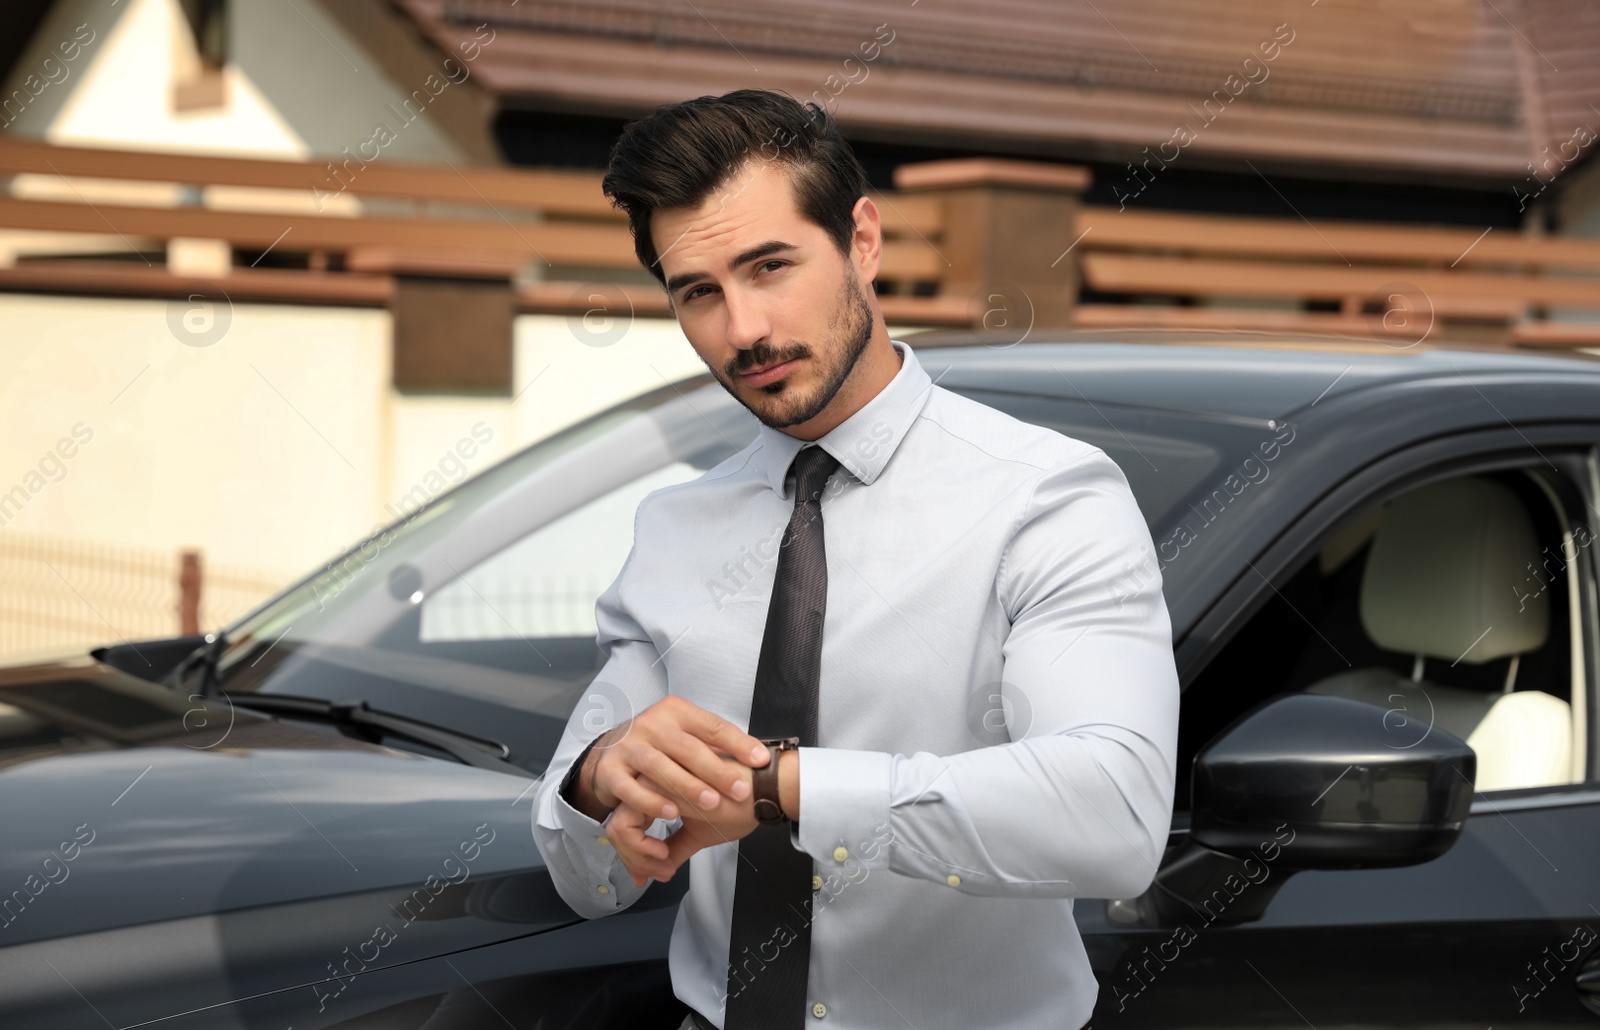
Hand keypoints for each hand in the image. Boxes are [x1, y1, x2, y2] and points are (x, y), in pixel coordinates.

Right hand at [586, 695, 767, 832]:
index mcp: (676, 712)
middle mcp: (651, 724)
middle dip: (716, 770)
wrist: (608, 751)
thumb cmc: (658, 746)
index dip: (738, 743)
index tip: (761, 760)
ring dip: (687, 786)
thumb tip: (759, 756)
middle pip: (687, 747)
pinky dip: (651, 801)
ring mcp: (628, 746)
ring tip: (711, 803)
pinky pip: (630, 787)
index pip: (712, 726)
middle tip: (740, 790)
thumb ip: (715, 744)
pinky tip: (670, 813)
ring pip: (658, 765)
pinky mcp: (610, 770)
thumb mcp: (685, 735)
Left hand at [610, 755, 759, 885]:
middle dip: (633, 860)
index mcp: (659, 790)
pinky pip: (627, 826)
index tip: (658, 871)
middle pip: (617, 827)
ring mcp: (649, 784)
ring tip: (664, 866)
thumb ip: (676, 847)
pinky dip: (640, 850)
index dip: (634, 855)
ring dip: (638, 857)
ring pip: (618, 828)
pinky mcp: (653, 789)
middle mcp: (649, 783)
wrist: (763, 788)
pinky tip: (663, 856)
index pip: (627, 825)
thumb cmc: (740, 804)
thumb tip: (659, 870)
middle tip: (660, 873)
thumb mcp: (701, 831)